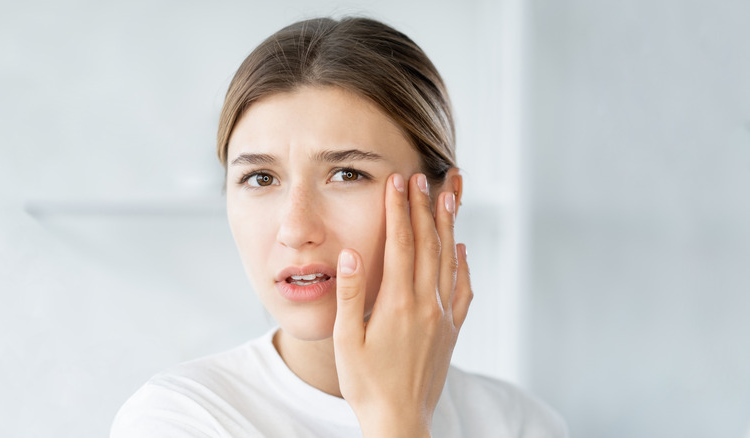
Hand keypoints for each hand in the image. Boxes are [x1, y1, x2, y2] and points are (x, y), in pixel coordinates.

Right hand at [333, 173, 472, 436]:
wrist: (400, 421)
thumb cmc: (367, 384)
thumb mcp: (348, 341)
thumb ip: (352, 295)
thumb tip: (353, 253)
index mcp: (398, 303)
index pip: (400, 244)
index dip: (399, 210)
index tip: (398, 181)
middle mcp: (426, 305)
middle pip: (427, 245)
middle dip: (424, 207)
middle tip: (423, 177)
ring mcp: (443, 317)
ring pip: (449, 261)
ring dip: (448, 226)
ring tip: (450, 196)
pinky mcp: (451, 331)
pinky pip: (462, 290)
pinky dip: (462, 265)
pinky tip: (461, 249)